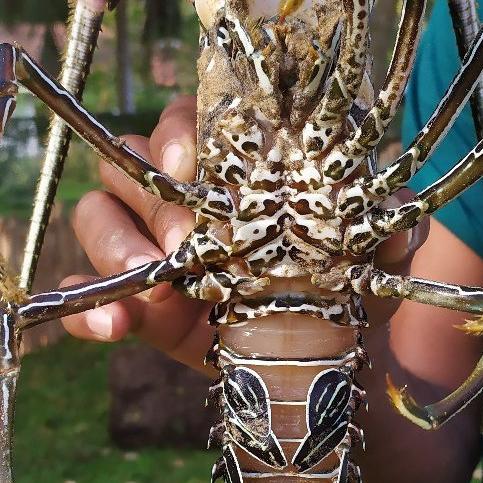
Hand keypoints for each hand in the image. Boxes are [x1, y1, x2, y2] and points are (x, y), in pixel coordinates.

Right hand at [61, 95, 427, 368]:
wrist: (316, 361)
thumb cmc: (340, 292)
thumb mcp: (368, 261)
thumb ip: (384, 231)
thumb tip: (395, 217)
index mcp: (233, 172)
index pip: (187, 122)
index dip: (179, 133)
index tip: (190, 162)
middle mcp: (184, 199)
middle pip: (130, 162)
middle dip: (153, 199)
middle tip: (188, 242)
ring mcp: (153, 251)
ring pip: (96, 215)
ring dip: (116, 247)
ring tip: (158, 289)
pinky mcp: (139, 306)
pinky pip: (87, 294)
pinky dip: (88, 309)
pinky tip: (111, 328)